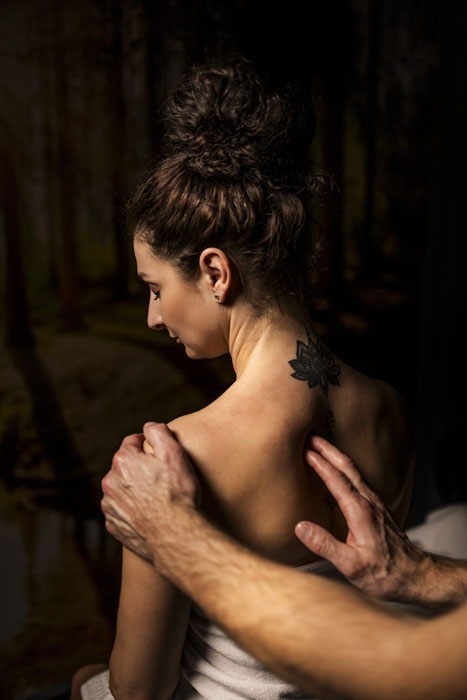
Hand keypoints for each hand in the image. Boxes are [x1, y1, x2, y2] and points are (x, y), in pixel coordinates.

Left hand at [101, 422, 198, 560]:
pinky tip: (149, 514)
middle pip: (124, 466)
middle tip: (161, 478)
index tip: (160, 455)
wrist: (176, 536)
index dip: (147, 445)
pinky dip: (131, 510)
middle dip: (140, 468)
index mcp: (123, 461)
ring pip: (121, 489)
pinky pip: (121, 511)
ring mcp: (110, 506)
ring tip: (156, 498)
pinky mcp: (114, 526)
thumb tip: (148, 426)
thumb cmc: (178, 494)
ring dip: (134, 489)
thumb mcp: (174, 454)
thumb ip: (158, 432)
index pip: (131, 442)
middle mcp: (110, 482)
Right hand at [295, 436, 425, 601]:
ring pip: (354, 471)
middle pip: (347, 467)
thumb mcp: (351, 565)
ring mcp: (375, 503)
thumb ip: (325, 545)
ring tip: (323, 447)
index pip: (336, 479)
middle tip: (312, 436)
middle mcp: (368, 502)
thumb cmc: (385, 573)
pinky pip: (359, 480)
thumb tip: (300, 527)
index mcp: (359, 511)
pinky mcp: (378, 508)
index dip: (320, 464)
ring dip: (337, 456)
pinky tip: (341, 471)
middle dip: (329, 449)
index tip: (305, 451)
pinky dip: (346, 468)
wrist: (414, 576)